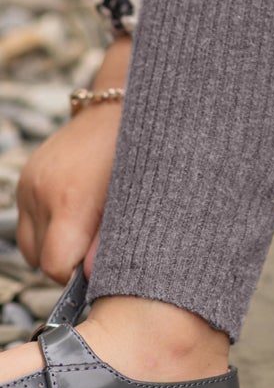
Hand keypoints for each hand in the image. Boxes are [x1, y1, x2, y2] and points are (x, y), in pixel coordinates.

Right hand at [16, 101, 121, 283]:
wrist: (117, 109)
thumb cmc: (134, 155)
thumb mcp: (131, 200)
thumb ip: (108, 243)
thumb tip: (88, 278)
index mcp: (70, 200)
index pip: (55, 266)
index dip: (74, 273)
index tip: (94, 263)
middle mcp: (42, 192)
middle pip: (40, 259)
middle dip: (65, 258)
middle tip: (93, 240)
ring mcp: (29, 184)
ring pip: (29, 245)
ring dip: (52, 244)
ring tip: (82, 224)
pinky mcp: (24, 177)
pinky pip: (26, 221)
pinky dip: (44, 224)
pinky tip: (70, 208)